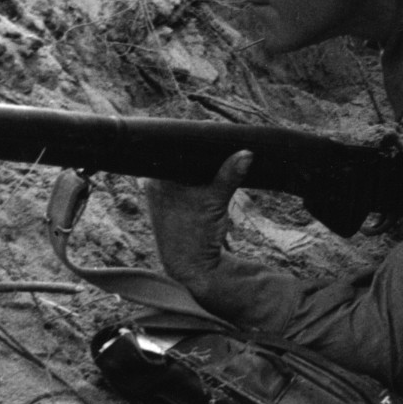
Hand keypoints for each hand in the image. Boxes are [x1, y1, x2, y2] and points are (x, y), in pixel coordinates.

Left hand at [146, 150, 252, 291]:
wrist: (191, 268)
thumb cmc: (196, 236)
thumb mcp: (216, 202)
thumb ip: (229, 176)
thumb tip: (247, 153)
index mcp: (158, 180)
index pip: (176, 150)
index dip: (196, 140)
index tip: (216, 135)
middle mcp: (155, 185)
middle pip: (181, 159)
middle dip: (203, 154)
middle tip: (225, 145)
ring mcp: (162, 196)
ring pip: (185, 171)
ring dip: (203, 169)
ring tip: (223, 160)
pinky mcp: (172, 206)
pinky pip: (187, 184)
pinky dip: (201, 181)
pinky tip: (215, 178)